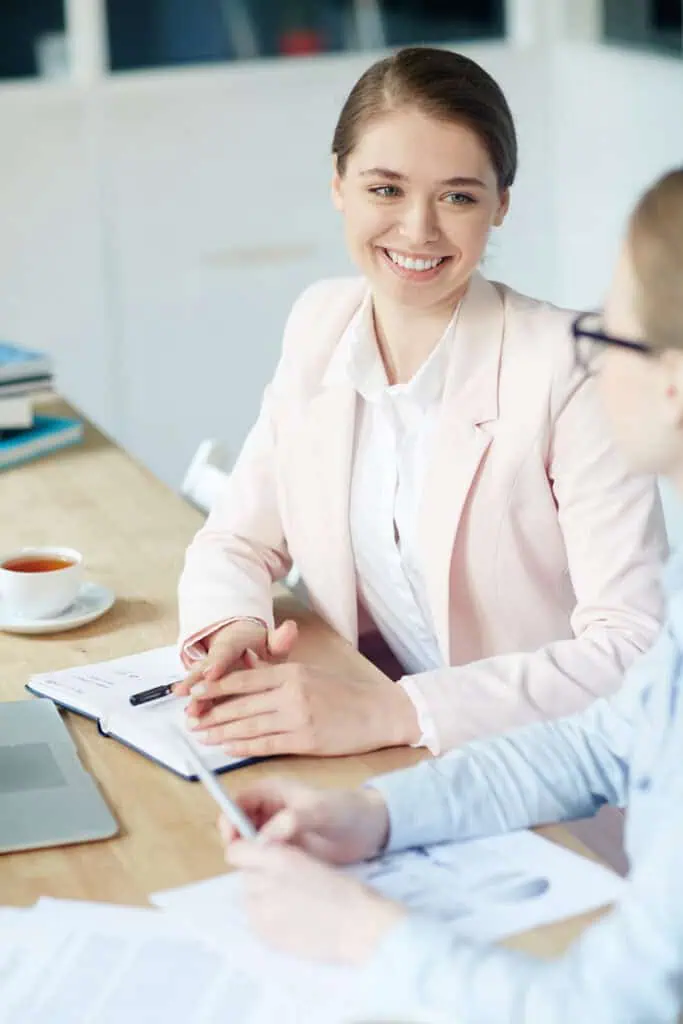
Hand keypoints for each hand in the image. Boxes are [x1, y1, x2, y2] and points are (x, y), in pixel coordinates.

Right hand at [174, 618, 297, 718]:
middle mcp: (219, 656)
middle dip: (199, 684)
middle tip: (193, 697)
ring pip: (200, 684)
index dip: (218, 662)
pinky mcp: (207, 685)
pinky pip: (200, 695)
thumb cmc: (262, 647)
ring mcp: (210, 671)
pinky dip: (197, 707)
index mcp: (235, 642)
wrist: (244, 643)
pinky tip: (191, 720)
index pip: (225, 651)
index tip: (211, 673)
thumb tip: (290, 628)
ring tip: (190, 714)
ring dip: (195, 699)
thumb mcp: (272, 642)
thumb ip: (280, 639)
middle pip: (206, 669)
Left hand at [186, 662, 419, 757]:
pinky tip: (227, 748)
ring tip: (202, 736)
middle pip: (242, 704)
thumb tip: (245, 672)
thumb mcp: (309, 673)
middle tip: (191, 720)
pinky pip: (266, 744)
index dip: (216, 687)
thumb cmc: (342, 693)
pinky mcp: (305, 741)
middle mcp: (291, 693)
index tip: (195, 694)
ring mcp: (297, 718)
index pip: (244, 679)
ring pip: (249, 725)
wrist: (377, 713)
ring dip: (222, 732)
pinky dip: (243, 747)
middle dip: (212, 713)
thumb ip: (278, 673)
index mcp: (291, 673)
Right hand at [218, 777, 389, 863]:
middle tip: (248, 861)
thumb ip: (295, 818)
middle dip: (237, 843)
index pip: (237, 802)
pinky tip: (272, 879)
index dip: (229, 820)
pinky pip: (263, 861)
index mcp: (271, 792)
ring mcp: (275, 834)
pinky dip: (262, 869)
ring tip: (262, 871)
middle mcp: (268, 811)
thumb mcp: (321, 810)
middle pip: (237, 827)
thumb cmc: (346, 810)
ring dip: (249, 858)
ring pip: (248, 846)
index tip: (232, 841)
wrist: (369, 830)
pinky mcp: (284, 853)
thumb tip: (266, 836)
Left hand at [227, 839, 405, 963]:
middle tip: (285, 885)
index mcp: (278, 857)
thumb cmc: (344, 891)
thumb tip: (260, 856)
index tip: (255, 858)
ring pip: (249, 899)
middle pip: (245, 875)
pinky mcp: (264, 935)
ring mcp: (261, 911)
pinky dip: (268, 920)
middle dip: (259, 877)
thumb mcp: (309, 859)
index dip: (246, 853)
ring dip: (262, 899)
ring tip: (292, 905)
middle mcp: (264, 882)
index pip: (237, 850)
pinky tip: (292, 921)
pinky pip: (256, 922)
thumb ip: (280, 855)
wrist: (359, 926)